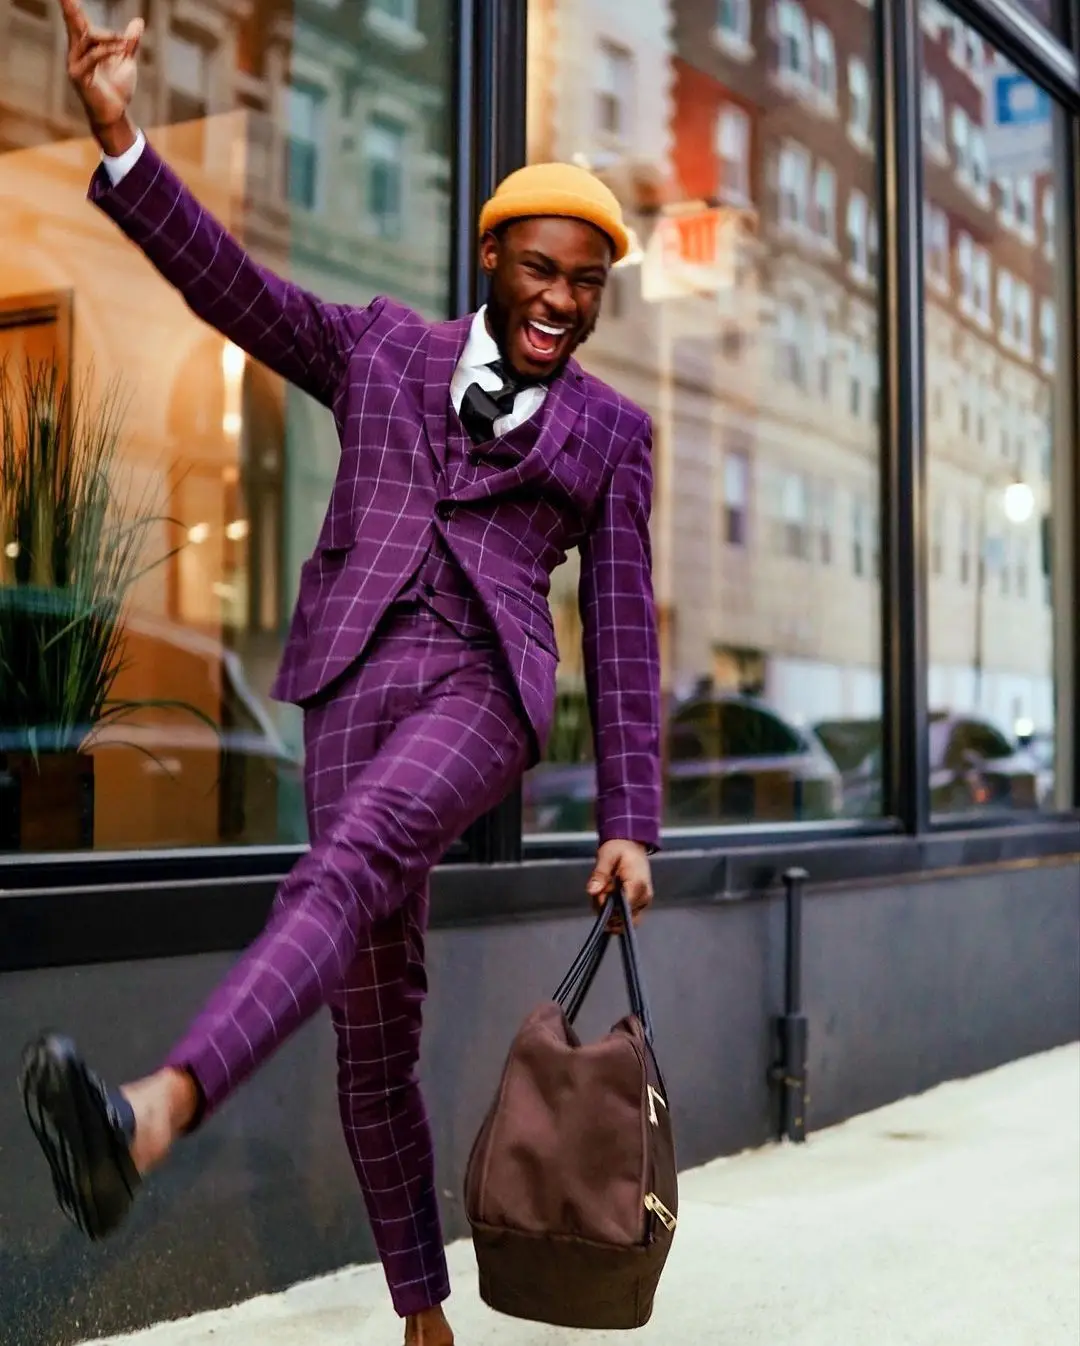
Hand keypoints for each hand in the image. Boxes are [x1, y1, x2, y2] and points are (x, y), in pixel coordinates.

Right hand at [60, 0, 143, 148]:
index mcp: (85, 46)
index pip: (77, 20)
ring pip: (88, 38)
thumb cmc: (118, 89)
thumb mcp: (126, 60)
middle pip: (73, 23)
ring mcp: (75, 63)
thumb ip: (129, 42)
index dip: (72, 6)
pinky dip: (107, 51)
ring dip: (108, 37)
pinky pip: (92, 56)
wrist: (115, 114)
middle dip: (70, 8)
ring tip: (123, 43)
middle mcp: (76, 51)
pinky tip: (120, 50)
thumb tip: (138, 21)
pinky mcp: (78, 76)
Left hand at [587, 839, 652, 927]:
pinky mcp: (639, 905)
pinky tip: (609, 896)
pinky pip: (624, 917)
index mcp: (638, 884)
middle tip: (602, 886)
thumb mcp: (606, 856)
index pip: (622, 909)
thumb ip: (599, 874)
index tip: (600, 891)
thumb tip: (592, 891)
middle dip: (605, 907)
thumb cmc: (620, 849)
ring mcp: (643, 903)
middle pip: (619, 916)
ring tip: (606, 889)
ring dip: (608, 910)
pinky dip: (613, 911)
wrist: (631, 845)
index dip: (606, 905)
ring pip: (620, 920)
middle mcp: (644, 897)